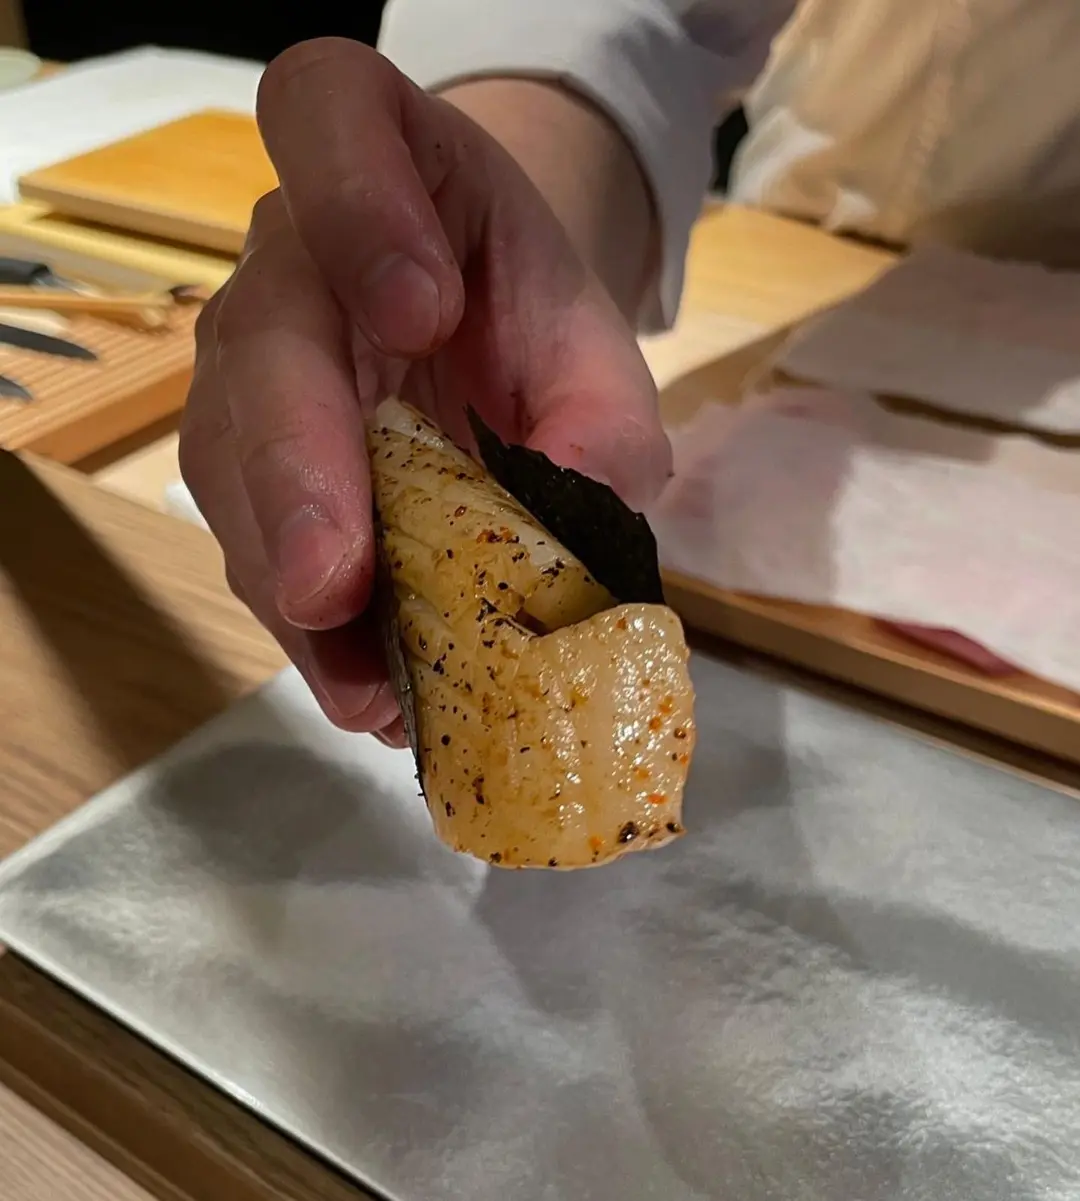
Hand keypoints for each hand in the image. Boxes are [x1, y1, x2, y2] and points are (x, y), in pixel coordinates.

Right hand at [179, 38, 670, 739]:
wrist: (481, 333)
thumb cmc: (528, 313)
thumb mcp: (591, 343)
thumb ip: (603, 407)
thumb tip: (584, 500)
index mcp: (373, 155)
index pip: (324, 115)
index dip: (355, 203)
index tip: (420, 310)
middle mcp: (287, 261)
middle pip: (260, 345)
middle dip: (299, 467)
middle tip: (335, 579)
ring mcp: (253, 370)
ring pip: (237, 468)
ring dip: (295, 581)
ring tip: (365, 681)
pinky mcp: (252, 467)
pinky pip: (259, 543)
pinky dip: (312, 627)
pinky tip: (366, 687)